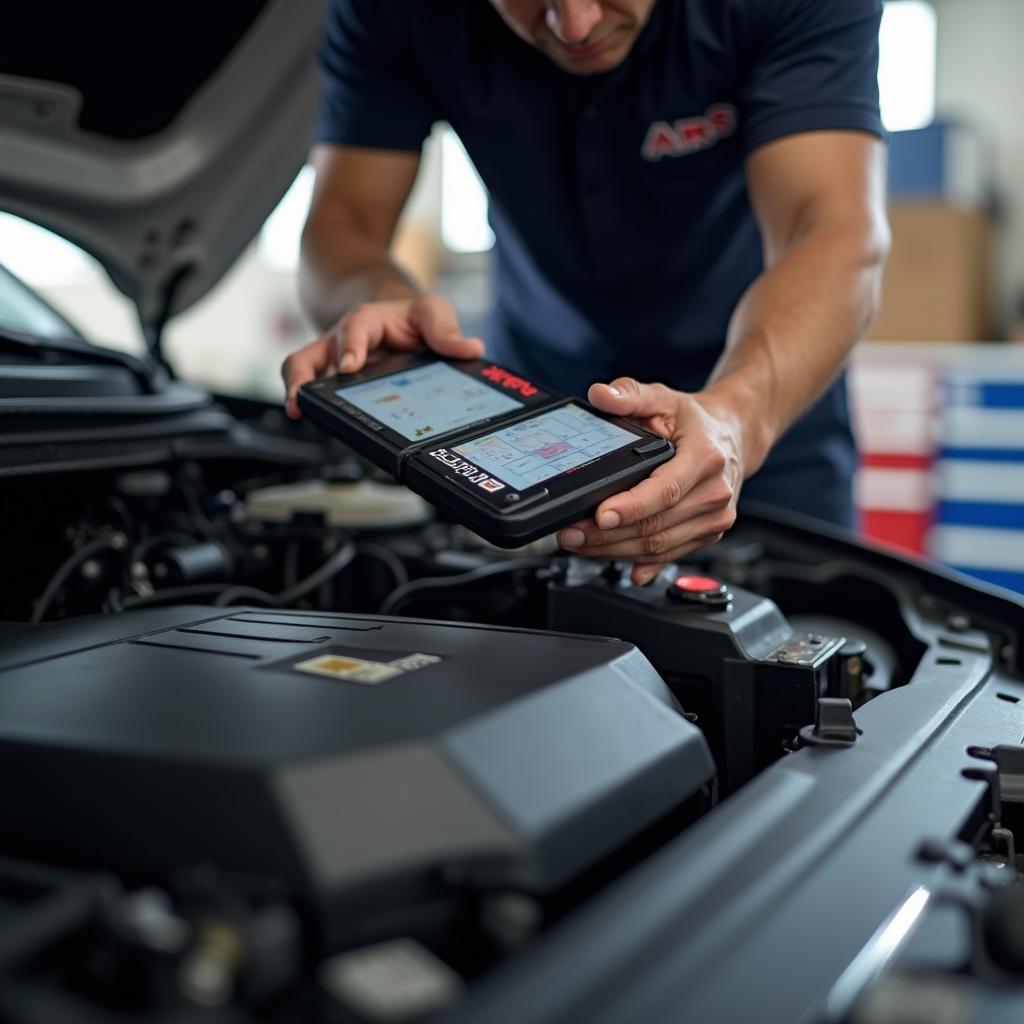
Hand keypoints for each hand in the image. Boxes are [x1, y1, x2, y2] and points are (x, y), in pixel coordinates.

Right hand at [281, 294, 483, 417]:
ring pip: (303, 373)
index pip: (354, 329)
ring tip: (299, 413)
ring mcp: (334, 364)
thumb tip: (470, 348)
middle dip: (300, 376)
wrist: (397, 319)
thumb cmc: (411, 317)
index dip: (350, 347)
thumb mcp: (432, 312)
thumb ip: (446, 330)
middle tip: (300, 399)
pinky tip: (321, 423)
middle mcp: (343, 343)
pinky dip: (314, 405)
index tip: (350, 365)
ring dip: (298, 392)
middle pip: (308, 355)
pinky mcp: (336, 382)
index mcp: (367, 321)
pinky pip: (316, 391)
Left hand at [556, 378, 744, 585]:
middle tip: (572, 533)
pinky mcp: (708, 534)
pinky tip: (618, 564)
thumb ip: (629, 395)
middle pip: (656, 526)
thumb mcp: (663, 398)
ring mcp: (715, 518)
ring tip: (581, 544)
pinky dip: (639, 562)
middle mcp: (714, 492)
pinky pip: (669, 555)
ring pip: (659, 546)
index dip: (630, 507)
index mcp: (704, 457)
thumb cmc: (695, 421)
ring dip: (616, 551)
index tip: (600, 515)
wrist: (733, 436)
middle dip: (608, 535)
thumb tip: (600, 395)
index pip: (664, 491)